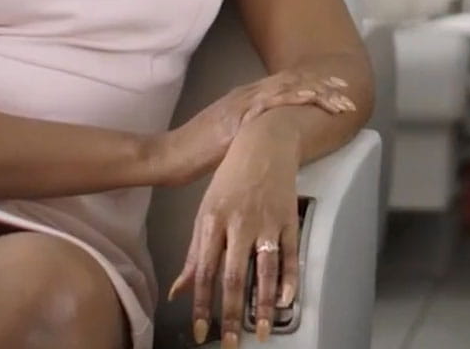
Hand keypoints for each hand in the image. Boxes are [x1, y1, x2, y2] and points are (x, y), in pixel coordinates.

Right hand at [150, 71, 352, 187]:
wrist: (168, 156)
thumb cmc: (194, 154)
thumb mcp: (229, 140)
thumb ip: (250, 136)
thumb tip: (271, 143)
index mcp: (246, 101)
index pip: (286, 89)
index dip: (313, 87)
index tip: (336, 90)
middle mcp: (246, 96)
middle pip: (292, 85)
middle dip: (322, 87)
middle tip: (347, 90)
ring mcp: (241, 104)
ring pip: (286, 90)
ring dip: (315, 92)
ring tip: (339, 96)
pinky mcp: (235, 118)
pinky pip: (268, 104)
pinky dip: (291, 99)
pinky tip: (308, 99)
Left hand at [169, 118, 302, 345]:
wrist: (264, 140)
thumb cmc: (230, 177)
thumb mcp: (205, 211)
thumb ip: (194, 254)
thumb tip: (178, 291)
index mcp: (212, 222)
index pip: (204, 272)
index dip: (202, 306)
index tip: (201, 332)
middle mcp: (238, 224)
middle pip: (233, 277)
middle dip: (231, 315)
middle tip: (232, 343)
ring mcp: (266, 221)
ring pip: (264, 270)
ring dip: (263, 305)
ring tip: (263, 330)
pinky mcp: (288, 217)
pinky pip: (290, 253)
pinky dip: (290, 278)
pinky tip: (286, 300)